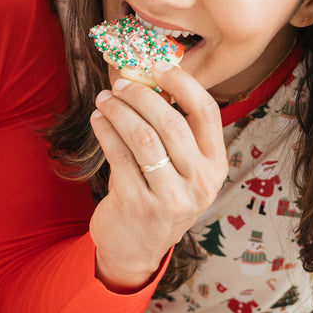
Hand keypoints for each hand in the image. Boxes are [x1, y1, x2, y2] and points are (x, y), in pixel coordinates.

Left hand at [89, 61, 226, 291]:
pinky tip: (98, 121)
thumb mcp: (178, 167)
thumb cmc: (156, 194)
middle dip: (140, 95)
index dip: (182, 83)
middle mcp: (200, 182)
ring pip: (143, 137)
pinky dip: (106, 131)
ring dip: (119, 111)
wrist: (136, 247)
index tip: (157, 64)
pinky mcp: (138, 205)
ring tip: (103, 100)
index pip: (206, 112)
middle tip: (120, 84)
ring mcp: (171, 197)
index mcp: (215, 164)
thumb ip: (170, 129)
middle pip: (171, 122)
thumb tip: (146, 77)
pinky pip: (119, 156)